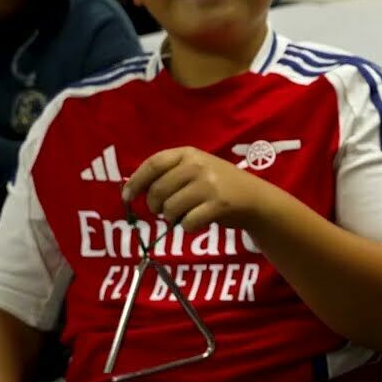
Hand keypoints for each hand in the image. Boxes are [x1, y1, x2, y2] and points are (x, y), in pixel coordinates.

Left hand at [122, 146, 277, 232]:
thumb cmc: (219, 185)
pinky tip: (197, 222)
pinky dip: (187, 227)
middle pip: (158, 190)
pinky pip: (187, 222)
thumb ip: (169, 174)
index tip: (126, 196)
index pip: (154, 164)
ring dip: (172, 218)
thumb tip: (132, 189)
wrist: (255, 198)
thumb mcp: (197, 169)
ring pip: (171, 209)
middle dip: (155, 206)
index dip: (136, 181)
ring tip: (183, 215)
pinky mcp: (218, 205)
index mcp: (189, 154)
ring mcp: (209, 185)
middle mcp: (198, 166)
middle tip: (163, 210)